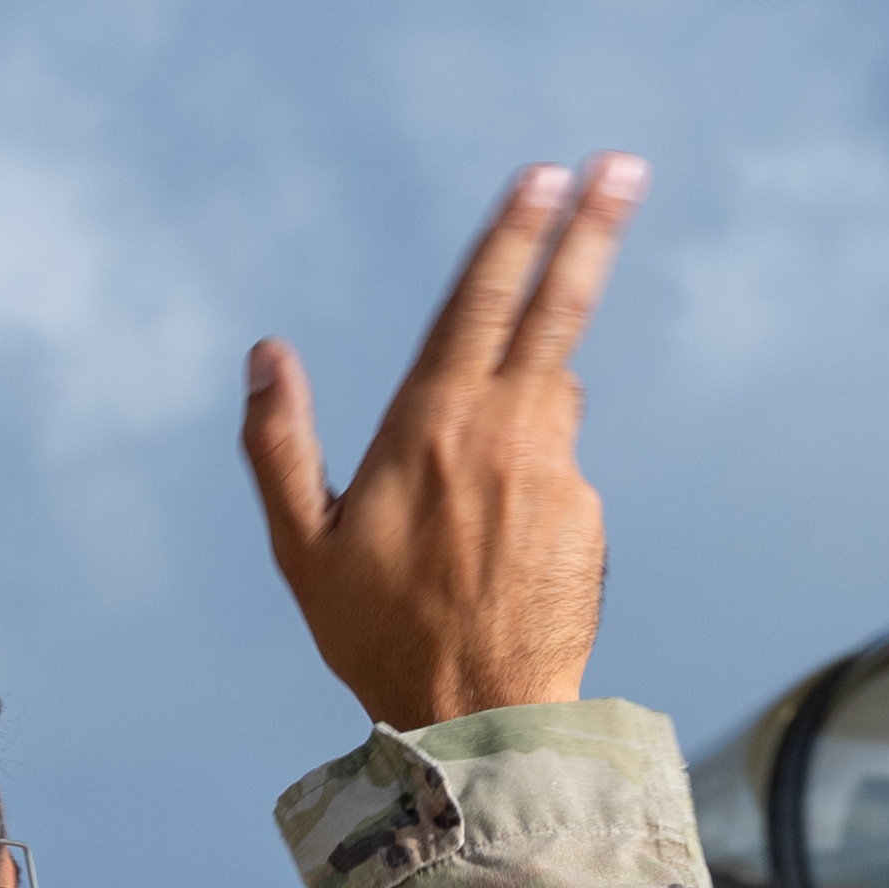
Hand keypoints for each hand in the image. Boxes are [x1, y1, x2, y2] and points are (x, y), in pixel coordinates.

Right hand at [241, 157, 641, 730]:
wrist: (477, 722)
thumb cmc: (377, 637)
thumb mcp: (300, 545)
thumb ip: (277, 442)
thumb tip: (265, 354)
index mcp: (429, 425)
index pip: (479, 302)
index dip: (512, 233)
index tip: (544, 175)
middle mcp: (503, 432)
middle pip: (556, 307)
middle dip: (589, 230)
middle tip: (624, 165)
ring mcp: (556, 470)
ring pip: (551, 396)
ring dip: (528, 404)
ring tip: (474, 504)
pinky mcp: (587, 513)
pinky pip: (558, 471)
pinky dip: (533, 485)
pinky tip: (501, 554)